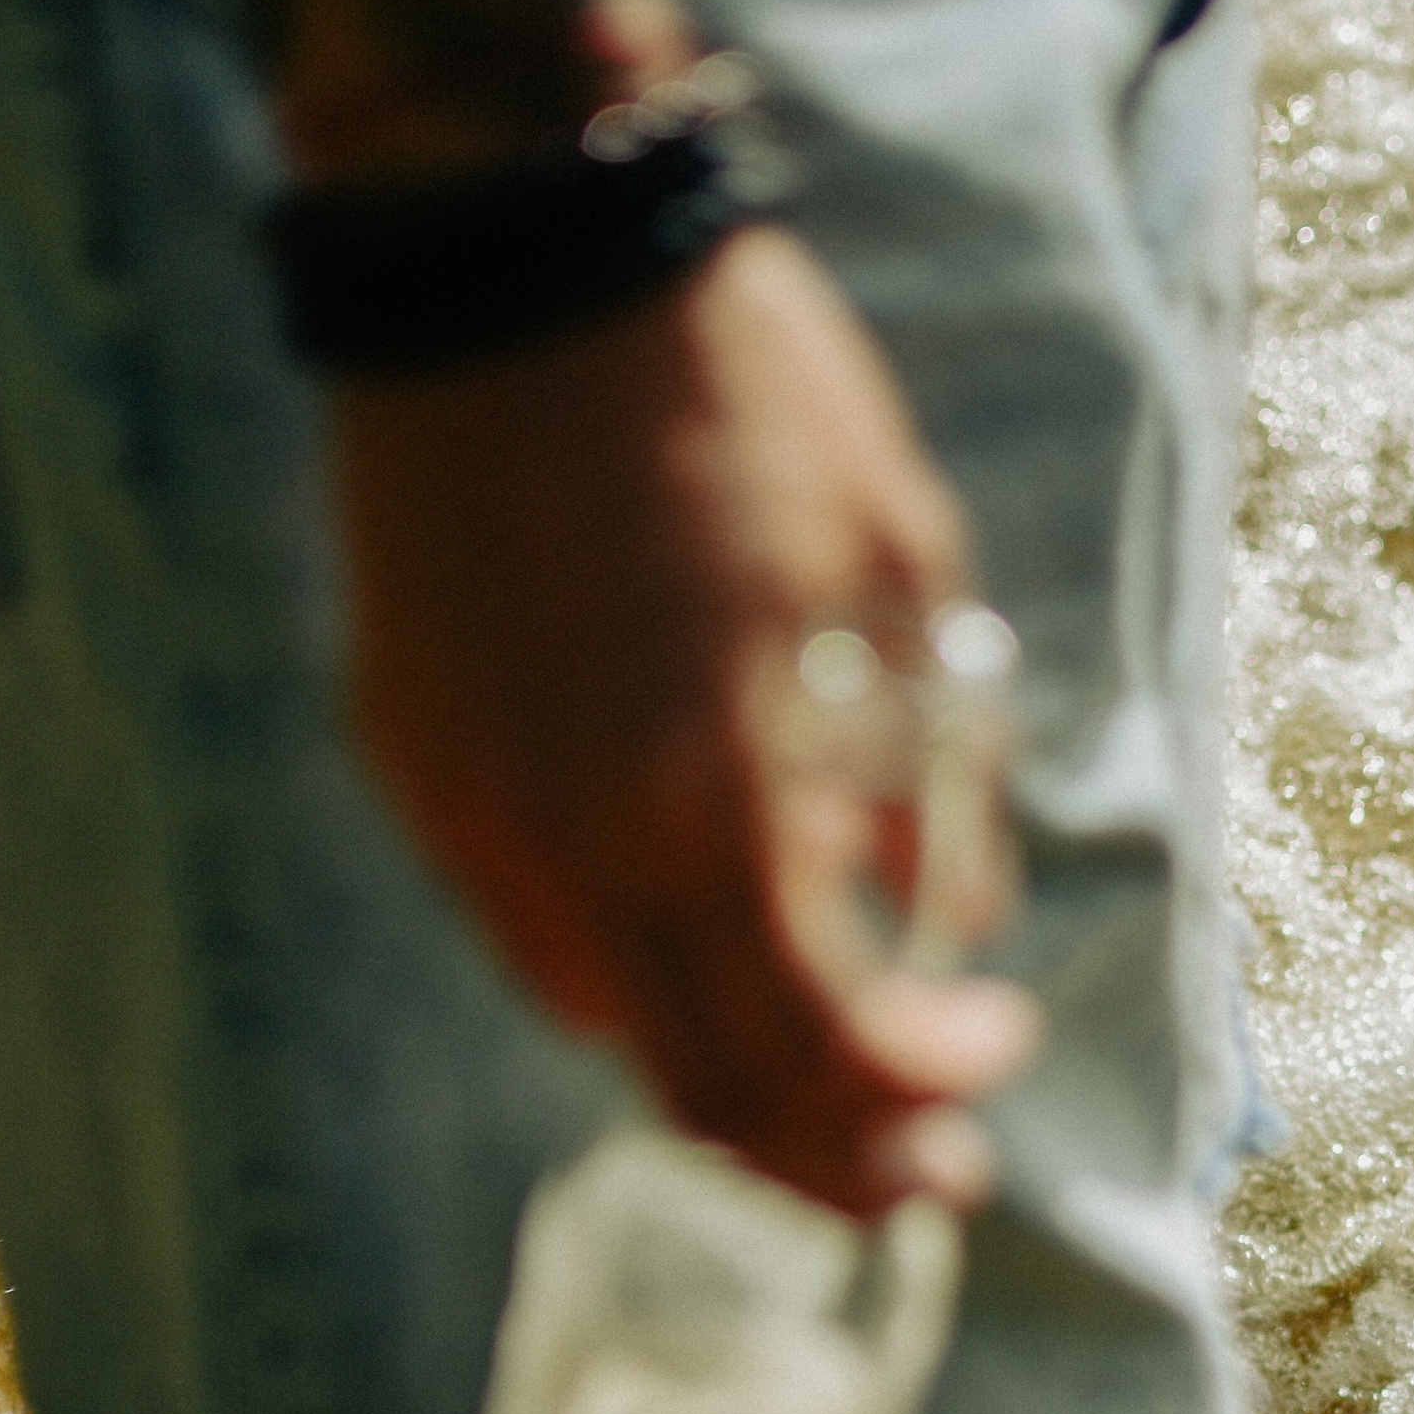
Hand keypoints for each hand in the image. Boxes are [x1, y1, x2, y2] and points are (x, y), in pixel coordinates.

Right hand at [330, 225, 1039, 1218]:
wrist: (517, 252)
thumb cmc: (741, 399)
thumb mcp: (906, 584)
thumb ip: (932, 790)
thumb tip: (942, 926)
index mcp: (713, 802)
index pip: (825, 1048)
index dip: (925, 1090)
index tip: (995, 1048)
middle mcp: (577, 848)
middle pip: (712, 1099)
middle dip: (840, 1154)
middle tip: (932, 1160)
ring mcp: (476, 817)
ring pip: (615, 1032)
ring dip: (737, 1069)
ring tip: (832, 1048)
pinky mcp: (418, 769)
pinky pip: (538, 938)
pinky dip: (642, 978)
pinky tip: (711, 934)